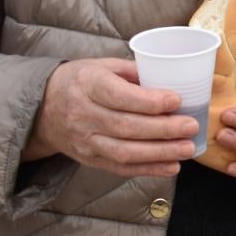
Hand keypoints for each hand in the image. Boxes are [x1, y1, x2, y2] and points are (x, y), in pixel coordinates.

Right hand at [26, 58, 199, 179]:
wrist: (43, 108)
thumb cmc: (82, 81)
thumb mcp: (104, 66)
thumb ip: (136, 71)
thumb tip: (174, 78)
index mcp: (88, 84)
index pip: (119, 96)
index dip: (149, 101)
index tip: (177, 100)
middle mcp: (83, 114)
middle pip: (125, 126)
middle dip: (163, 129)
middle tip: (192, 126)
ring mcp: (84, 141)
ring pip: (124, 152)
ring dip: (160, 153)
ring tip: (188, 149)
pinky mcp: (89, 159)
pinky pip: (120, 168)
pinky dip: (148, 169)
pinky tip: (172, 166)